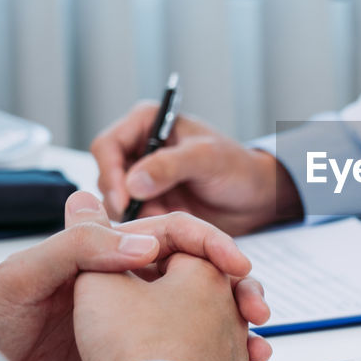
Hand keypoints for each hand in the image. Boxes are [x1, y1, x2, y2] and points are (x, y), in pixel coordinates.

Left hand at [0, 191, 272, 360]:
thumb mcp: (28, 274)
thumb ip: (81, 248)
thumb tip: (145, 240)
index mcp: (105, 253)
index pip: (172, 235)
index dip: (210, 244)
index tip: (237, 265)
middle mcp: (125, 284)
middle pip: (198, 274)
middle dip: (237, 287)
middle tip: (259, 308)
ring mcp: (131, 324)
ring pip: (202, 316)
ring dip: (236, 326)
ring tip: (260, 343)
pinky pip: (187, 355)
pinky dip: (219, 360)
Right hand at [91, 102, 303, 233]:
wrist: (255, 198)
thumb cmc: (237, 167)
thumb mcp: (207, 159)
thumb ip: (170, 166)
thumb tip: (132, 184)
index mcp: (146, 122)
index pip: (107, 146)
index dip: (110, 174)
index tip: (124, 202)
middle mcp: (137, 149)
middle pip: (104, 176)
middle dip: (119, 201)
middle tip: (140, 223)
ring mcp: (140, 179)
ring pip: (113, 202)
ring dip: (131, 218)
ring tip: (157, 229)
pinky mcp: (147, 204)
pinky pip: (130, 220)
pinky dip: (140, 229)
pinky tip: (159, 237)